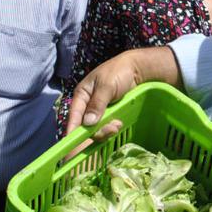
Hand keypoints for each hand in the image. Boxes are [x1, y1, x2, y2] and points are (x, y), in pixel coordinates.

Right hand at [65, 47, 180, 138]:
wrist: (138, 69)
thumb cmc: (119, 72)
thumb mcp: (107, 86)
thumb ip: (97, 104)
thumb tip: (88, 123)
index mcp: (82, 94)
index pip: (74, 114)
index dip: (73, 128)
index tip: (73, 141)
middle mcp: (87, 104)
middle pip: (85, 125)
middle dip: (96, 130)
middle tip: (111, 129)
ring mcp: (98, 110)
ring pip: (96, 128)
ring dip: (106, 129)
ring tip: (117, 125)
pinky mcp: (109, 114)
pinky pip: (106, 126)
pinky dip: (111, 127)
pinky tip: (119, 123)